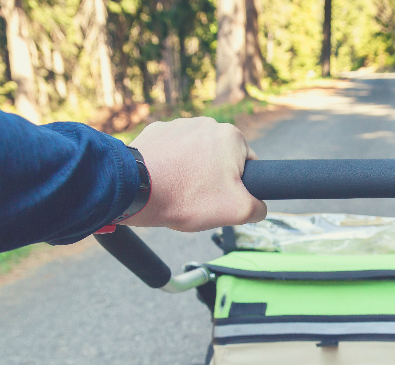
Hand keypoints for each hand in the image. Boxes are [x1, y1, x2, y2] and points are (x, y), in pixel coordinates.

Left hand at [122, 117, 266, 230]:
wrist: (135, 189)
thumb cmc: (187, 196)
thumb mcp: (237, 211)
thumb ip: (259, 209)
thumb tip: (259, 207)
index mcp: (232, 137)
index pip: (249, 165)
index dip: (240, 187)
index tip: (224, 200)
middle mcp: (207, 123)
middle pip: (222, 159)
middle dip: (215, 179)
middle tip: (201, 200)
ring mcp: (179, 125)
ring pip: (196, 155)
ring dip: (192, 172)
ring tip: (180, 192)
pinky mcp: (156, 132)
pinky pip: (172, 152)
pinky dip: (171, 167)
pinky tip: (164, 183)